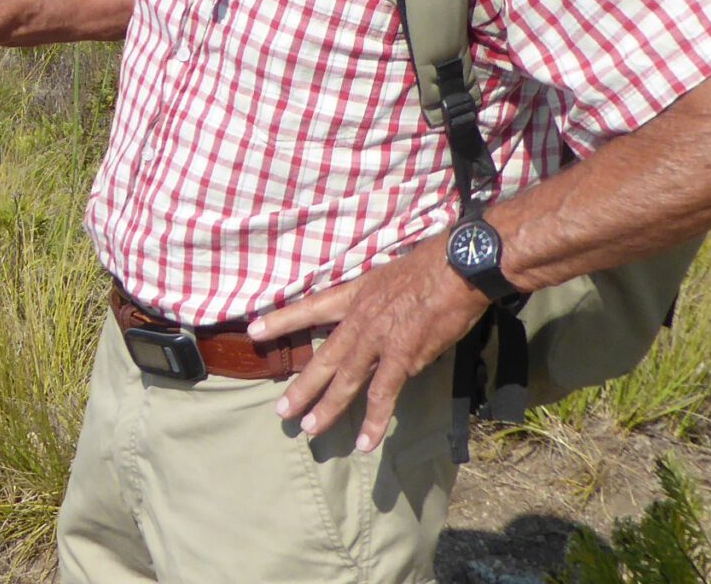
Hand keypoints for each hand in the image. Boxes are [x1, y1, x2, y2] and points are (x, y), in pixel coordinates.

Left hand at [246, 238, 486, 452]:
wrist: (457, 267)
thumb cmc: (433, 267)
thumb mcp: (391, 276)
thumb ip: (379, 302)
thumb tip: (380, 321)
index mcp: (356, 295)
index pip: (310, 308)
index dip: (281, 320)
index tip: (253, 331)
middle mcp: (360, 320)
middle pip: (324, 357)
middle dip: (302, 386)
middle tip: (282, 410)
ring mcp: (379, 341)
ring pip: (346, 380)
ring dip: (328, 408)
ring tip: (309, 429)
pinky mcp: (402, 358)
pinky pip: (383, 395)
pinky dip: (374, 421)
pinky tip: (364, 442)